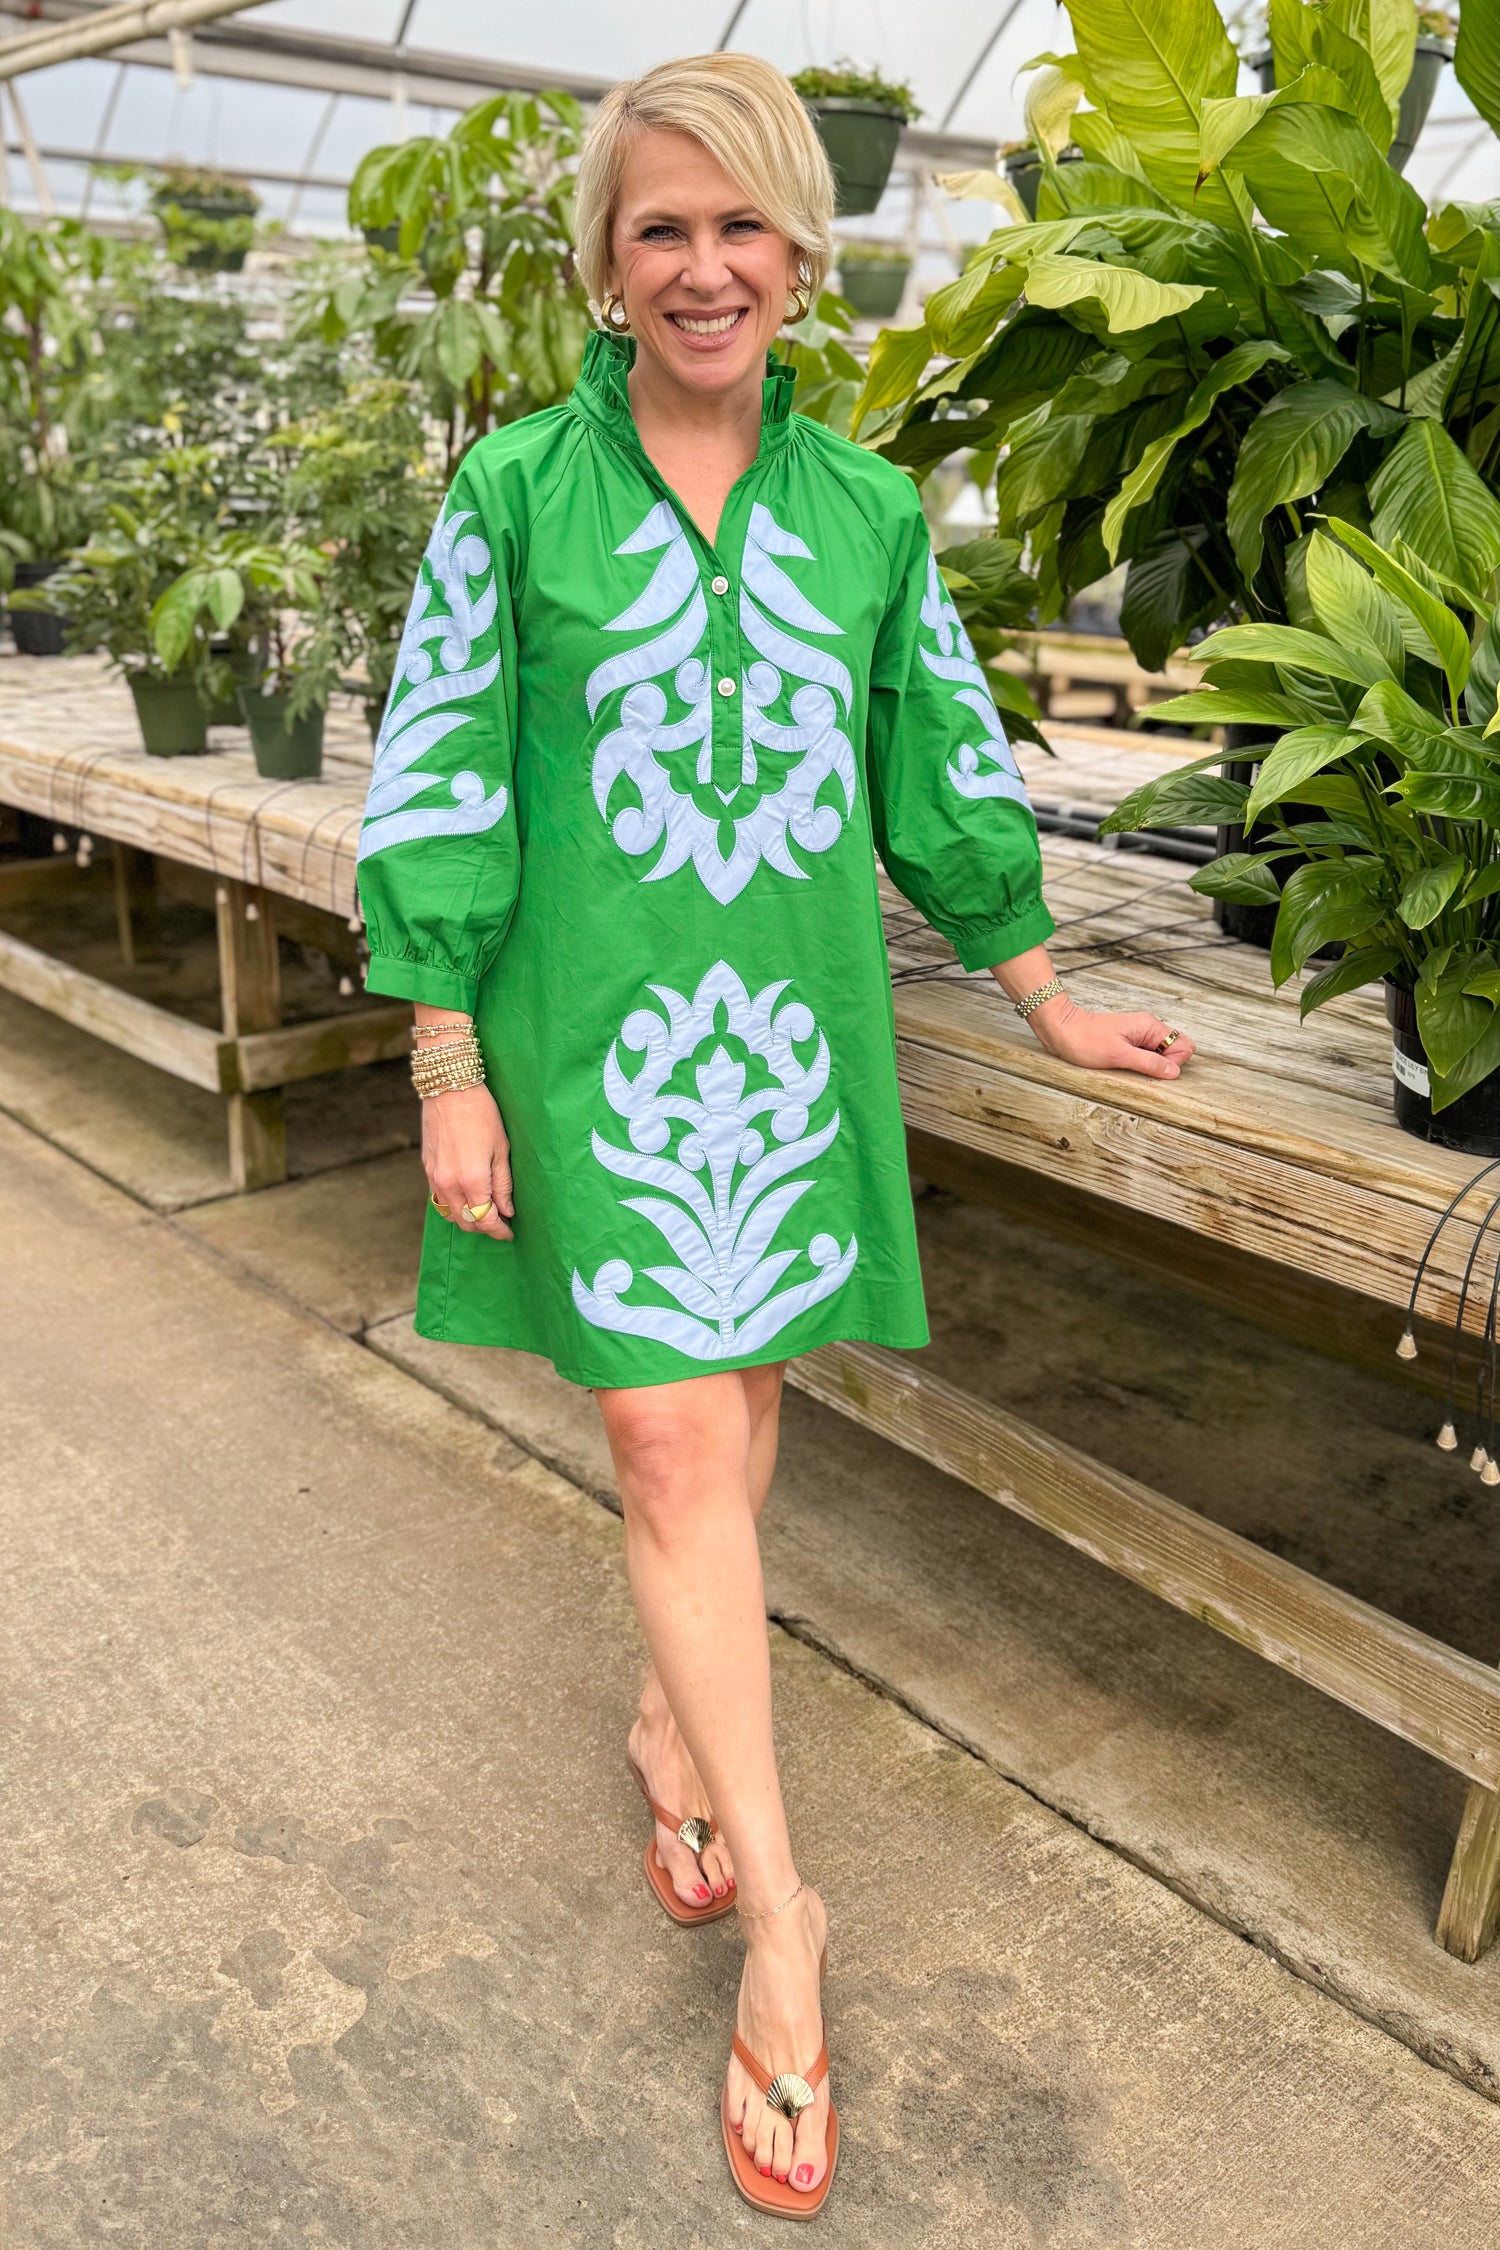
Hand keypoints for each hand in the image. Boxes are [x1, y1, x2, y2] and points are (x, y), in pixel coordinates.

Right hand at [423, 1083, 514, 1238]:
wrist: (449, 1089)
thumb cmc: (482, 1114)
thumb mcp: (500, 1149)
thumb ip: (503, 1185)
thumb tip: (506, 1211)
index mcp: (472, 1180)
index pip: (485, 1219)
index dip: (499, 1230)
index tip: (509, 1232)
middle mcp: (449, 1184)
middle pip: (466, 1222)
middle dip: (484, 1227)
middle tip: (500, 1223)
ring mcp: (434, 1177)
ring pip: (450, 1214)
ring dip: (467, 1219)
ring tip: (483, 1212)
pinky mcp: (427, 1169)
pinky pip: (438, 1199)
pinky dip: (453, 1206)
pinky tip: (465, 1198)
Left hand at [1025, 994, 1194, 1080]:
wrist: (1060, 1030)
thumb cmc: (1084, 1039)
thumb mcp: (1119, 1055)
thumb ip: (1148, 1063)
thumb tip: (1173, 1072)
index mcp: (1149, 1026)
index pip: (1183, 1046)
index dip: (1173, 1063)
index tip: (1152, 1069)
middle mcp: (1147, 1028)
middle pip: (1174, 1050)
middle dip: (1165, 1065)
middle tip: (1141, 1070)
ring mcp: (1138, 1035)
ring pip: (1160, 1054)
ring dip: (1151, 1066)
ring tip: (1129, 1068)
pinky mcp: (1128, 1042)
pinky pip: (1145, 1055)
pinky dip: (1140, 1064)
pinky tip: (1125, 1066)